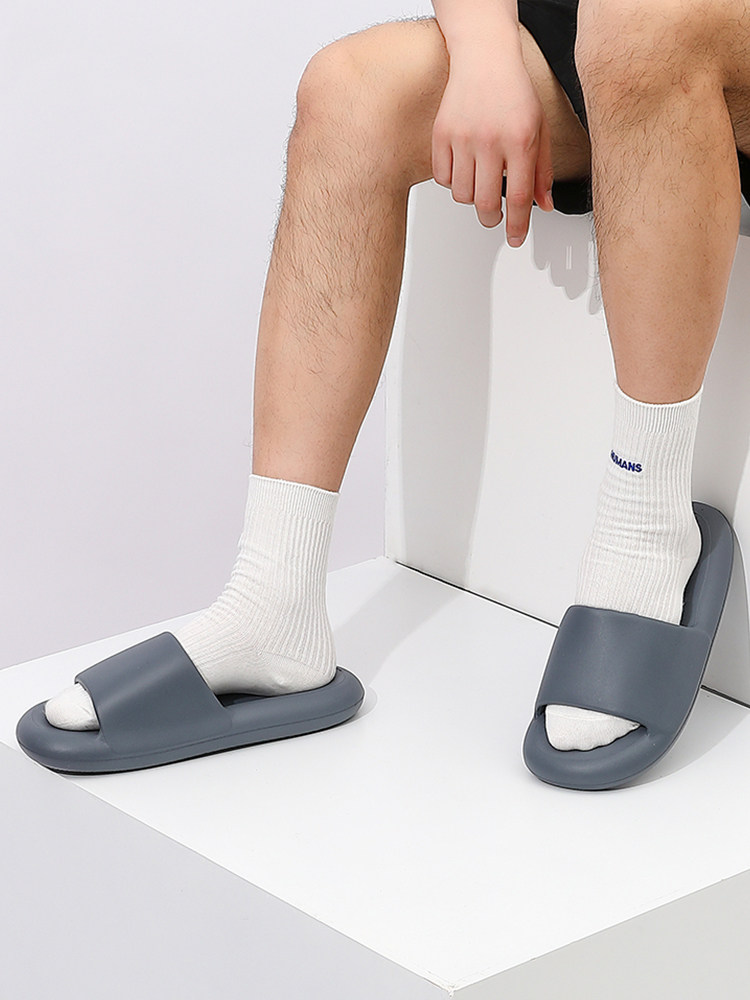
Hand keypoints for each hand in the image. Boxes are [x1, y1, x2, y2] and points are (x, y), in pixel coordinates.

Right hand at [431, 43, 554, 243]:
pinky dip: (452, 182)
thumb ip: (542, 170)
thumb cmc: (514, 92)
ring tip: (480, 183)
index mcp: (520, 139)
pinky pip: (442, 178)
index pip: (519, 197)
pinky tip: (463, 169)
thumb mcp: (539, 129)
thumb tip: (544, 206)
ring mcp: (463, 137)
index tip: (515, 239)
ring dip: (472, 198)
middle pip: (486, 203)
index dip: (517, 225)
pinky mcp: (441, 134)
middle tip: (494, 217)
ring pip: (462, 195)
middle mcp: (491, 139)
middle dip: (491, 219)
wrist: (484, 57)